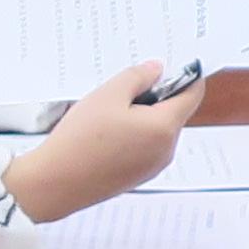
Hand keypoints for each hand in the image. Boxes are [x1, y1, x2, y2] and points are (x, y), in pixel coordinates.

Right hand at [2, 64, 187, 221]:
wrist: (55, 184)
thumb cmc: (81, 138)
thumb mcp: (108, 94)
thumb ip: (139, 76)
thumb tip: (158, 69)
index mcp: (165, 128)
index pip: (193, 94)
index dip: (187, 74)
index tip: (172, 63)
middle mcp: (166, 150)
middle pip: (174, 112)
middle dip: (156, 96)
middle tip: (125, 87)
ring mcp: (153, 167)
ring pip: (158, 130)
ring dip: (143, 115)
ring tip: (109, 113)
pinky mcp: (138, 177)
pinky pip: (145, 147)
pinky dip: (134, 134)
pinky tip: (105, 133)